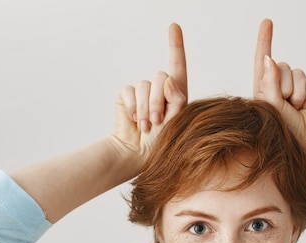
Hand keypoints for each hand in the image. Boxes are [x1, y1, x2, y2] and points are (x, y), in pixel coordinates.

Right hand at [110, 23, 187, 170]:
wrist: (138, 153)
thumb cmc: (162, 142)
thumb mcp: (178, 121)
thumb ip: (178, 98)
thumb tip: (168, 79)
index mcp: (176, 94)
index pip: (177, 66)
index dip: (176, 45)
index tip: (174, 26)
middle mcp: (159, 90)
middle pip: (161, 77)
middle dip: (159, 100)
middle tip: (158, 121)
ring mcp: (142, 92)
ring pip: (145, 86)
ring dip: (146, 108)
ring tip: (147, 126)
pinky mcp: (127, 96)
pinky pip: (130, 91)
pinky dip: (133, 107)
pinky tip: (135, 120)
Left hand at [253, 19, 305, 146]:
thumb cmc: (285, 130)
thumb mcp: (271, 108)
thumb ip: (268, 83)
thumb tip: (269, 59)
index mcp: (264, 87)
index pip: (262, 60)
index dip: (264, 40)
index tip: (267, 22)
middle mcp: (279, 83)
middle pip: (282, 67)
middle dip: (285, 86)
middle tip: (287, 105)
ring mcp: (296, 84)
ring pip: (298, 73)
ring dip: (298, 93)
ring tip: (297, 108)